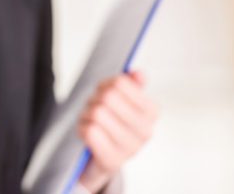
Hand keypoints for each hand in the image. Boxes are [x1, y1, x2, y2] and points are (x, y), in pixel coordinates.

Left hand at [76, 70, 157, 192]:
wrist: (102, 159)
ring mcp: (131, 148)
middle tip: (94, 108)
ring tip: (90, 121)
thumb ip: (132, 85)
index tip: (103, 92)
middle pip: (108, 97)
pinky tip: (87, 133)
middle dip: (94, 99)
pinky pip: (90, 131)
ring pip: (98, 113)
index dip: (105, 84)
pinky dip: (82, 128)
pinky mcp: (113, 161)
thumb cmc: (112, 124)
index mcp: (152, 112)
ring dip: (86, 114)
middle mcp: (146, 131)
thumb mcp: (123, 102)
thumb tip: (138, 73)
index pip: (120, 83)